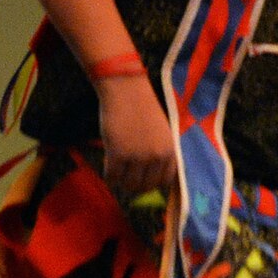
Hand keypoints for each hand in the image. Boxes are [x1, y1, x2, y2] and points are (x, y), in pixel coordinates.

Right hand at [96, 74, 177, 194]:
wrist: (126, 90)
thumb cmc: (142, 108)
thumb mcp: (161, 133)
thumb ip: (159, 153)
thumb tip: (150, 178)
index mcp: (170, 151)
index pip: (164, 182)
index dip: (151, 184)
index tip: (141, 180)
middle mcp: (156, 157)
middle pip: (145, 186)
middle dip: (134, 185)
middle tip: (124, 178)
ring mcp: (138, 157)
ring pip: (128, 184)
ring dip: (121, 182)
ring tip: (116, 171)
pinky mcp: (118, 154)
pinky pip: (112, 177)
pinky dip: (108, 176)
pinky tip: (107, 166)